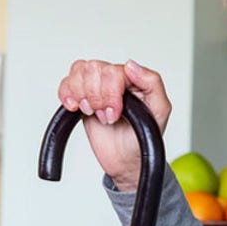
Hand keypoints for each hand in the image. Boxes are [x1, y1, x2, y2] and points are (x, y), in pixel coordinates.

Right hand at [56, 59, 171, 190]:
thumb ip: (152, 82)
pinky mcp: (81, 97)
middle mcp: (113, 79)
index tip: (115, 113)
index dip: (110, 93)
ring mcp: (96, 87)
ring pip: (79, 70)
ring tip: (93, 112)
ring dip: (82, 95)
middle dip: (97, 97)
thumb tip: (131, 65)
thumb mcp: (160, 110)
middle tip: (106, 116)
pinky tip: (75, 107)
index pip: (113, 70)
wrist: (126, 160)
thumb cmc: (144, 137)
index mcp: (133, 78)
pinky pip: (66, 83)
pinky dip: (66, 94)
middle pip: (93, 68)